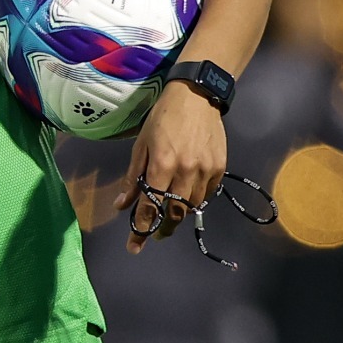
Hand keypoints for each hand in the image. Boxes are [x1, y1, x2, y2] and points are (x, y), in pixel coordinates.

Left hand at [113, 81, 226, 253]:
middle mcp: (186, 171)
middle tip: (155, 234)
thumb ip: (133, 176)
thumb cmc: (163, 117)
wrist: (196, 95)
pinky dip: (197, 199)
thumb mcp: (141, 144)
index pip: (151, 206)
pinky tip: (188, 194)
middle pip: (175, 213)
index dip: (141, 229)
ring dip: (180, 213)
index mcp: (162, 164)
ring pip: (193, 206)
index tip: (134, 246)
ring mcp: (206, 170)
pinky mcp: (220, 167)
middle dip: (164, 229)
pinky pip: (208, 194)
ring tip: (171, 211)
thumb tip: (122, 205)